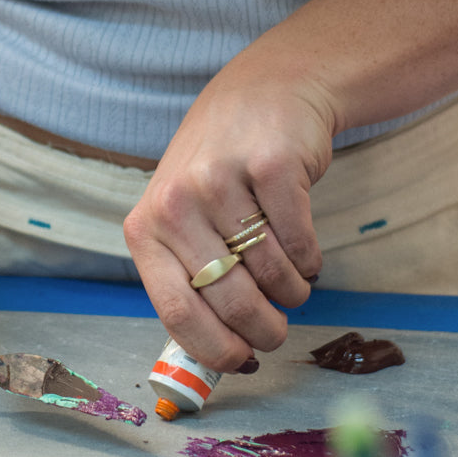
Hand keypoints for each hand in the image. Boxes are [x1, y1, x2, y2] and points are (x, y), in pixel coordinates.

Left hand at [124, 55, 332, 370]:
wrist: (263, 93)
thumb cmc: (218, 169)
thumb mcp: (181, 214)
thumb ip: (187, 273)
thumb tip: (215, 354)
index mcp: (146, 225)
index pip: (176, 309)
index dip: (214, 348)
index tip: (242, 362)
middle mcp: (176, 202)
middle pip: (228, 300)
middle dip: (263, 331)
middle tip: (277, 333)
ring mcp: (221, 181)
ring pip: (271, 276)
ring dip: (291, 292)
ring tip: (291, 281)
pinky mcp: (272, 167)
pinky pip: (302, 245)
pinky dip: (311, 260)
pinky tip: (305, 250)